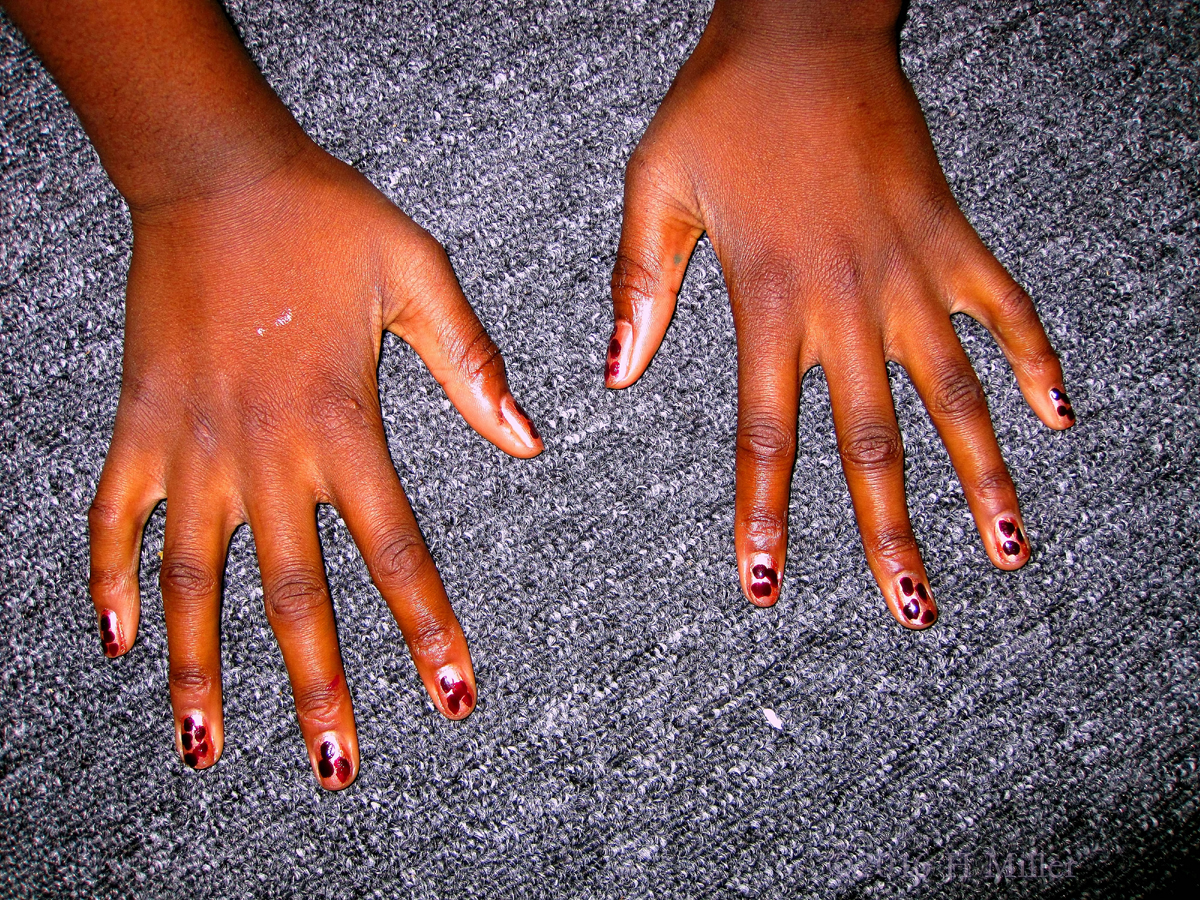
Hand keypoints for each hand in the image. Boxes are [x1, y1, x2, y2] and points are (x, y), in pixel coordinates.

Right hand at [90, 139, 541, 786]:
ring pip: (195, 581)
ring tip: (205, 748)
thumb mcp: (421, 276)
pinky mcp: (141, 424)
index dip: (431, 632)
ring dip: (201, 668)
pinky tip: (112, 641)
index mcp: (345, 424)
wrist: (219, 170)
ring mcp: (195, 445)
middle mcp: (268, 453)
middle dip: (321, 688)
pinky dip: (110, 578)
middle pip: (298, 596)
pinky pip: (117, 516)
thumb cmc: (327, 217)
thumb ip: (472, 366)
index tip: (455, 698)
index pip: (400, 553)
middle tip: (339, 769)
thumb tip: (531, 442)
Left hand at [606, 0, 1073, 627]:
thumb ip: (638, 289)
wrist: (803, 22)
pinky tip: (1060, 416)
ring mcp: (908, 272)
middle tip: (912, 610)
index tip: (766, 586)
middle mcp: (844, 303)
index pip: (764, 437)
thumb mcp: (655, 189)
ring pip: (954, 395)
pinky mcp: (951, 235)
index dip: (764, 517)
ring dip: (984, 476)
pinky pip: (1005, 307)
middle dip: (890, 535)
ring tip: (1010, 549)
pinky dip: (1035, 359)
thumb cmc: (721, 103)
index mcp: (767, 301)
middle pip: (872, 444)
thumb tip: (617, 377)